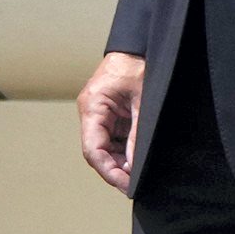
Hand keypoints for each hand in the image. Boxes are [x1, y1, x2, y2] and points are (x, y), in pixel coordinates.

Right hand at [74, 52, 146, 192]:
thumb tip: (135, 164)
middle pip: (96, 152)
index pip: (93, 149)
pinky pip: (113, 140)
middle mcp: (91, 114)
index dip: (108, 171)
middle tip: (135, 185)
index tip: (126, 185)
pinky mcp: (110, 116)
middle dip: (115, 170)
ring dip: (120, 162)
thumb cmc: (138, 66)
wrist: (137, 48)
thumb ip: (137, 135)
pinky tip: (137, 161)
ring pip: (104, 148)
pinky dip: (124, 152)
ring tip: (139, 175)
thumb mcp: (142, 102)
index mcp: (92, 108)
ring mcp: (99, 116)